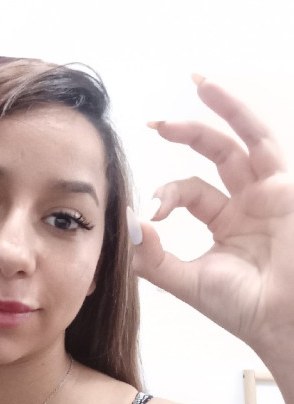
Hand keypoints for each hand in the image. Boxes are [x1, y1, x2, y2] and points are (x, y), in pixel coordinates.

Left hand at [130, 75, 293, 362]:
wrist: (282, 321)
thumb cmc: (243, 308)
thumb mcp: (186, 280)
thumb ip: (152, 257)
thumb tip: (124, 225)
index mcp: (226, 223)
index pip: (189, 191)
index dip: (166, 194)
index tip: (152, 213)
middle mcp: (248, 203)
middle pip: (215, 155)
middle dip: (186, 134)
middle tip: (153, 123)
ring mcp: (269, 193)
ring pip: (242, 140)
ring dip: (220, 109)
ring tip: (196, 81)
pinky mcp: (284, 188)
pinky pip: (261, 143)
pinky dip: (239, 115)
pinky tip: (214, 91)